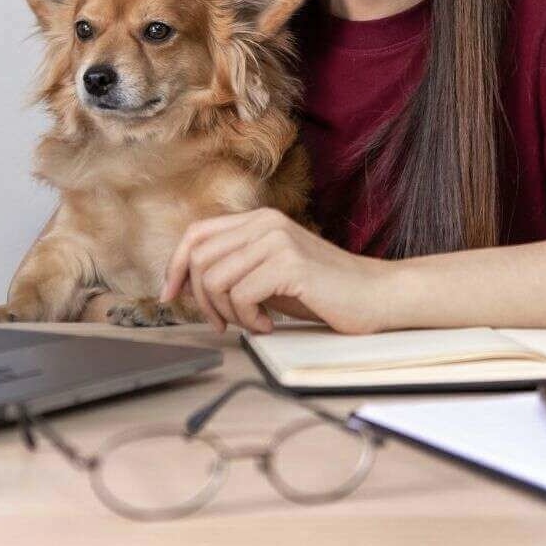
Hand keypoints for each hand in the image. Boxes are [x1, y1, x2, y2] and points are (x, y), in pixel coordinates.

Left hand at [158, 207, 386, 334]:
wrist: (375, 295)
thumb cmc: (322, 291)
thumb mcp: (269, 273)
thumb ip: (234, 268)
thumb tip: (185, 282)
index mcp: (258, 220)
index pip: (196, 234)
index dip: (176, 266)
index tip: (170, 296)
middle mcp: (265, 222)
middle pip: (200, 259)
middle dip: (202, 300)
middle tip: (223, 322)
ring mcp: (277, 240)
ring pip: (216, 279)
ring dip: (228, 313)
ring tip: (254, 322)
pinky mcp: (289, 263)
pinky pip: (241, 296)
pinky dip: (249, 320)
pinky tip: (270, 325)